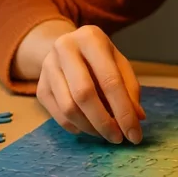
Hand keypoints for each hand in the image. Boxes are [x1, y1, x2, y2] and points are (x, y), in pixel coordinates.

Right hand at [35, 24, 145, 143]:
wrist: (67, 47)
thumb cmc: (99, 57)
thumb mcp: (118, 63)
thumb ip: (130, 88)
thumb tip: (137, 118)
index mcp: (91, 38)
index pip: (110, 80)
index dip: (124, 110)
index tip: (134, 134)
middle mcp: (65, 48)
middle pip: (84, 94)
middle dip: (104, 122)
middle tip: (118, 138)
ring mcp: (48, 67)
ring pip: (69, 108)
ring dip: (90, 127)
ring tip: (106, 133)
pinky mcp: (40, 86)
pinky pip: (58, 115)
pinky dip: (76, 127)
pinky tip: (89, 128)